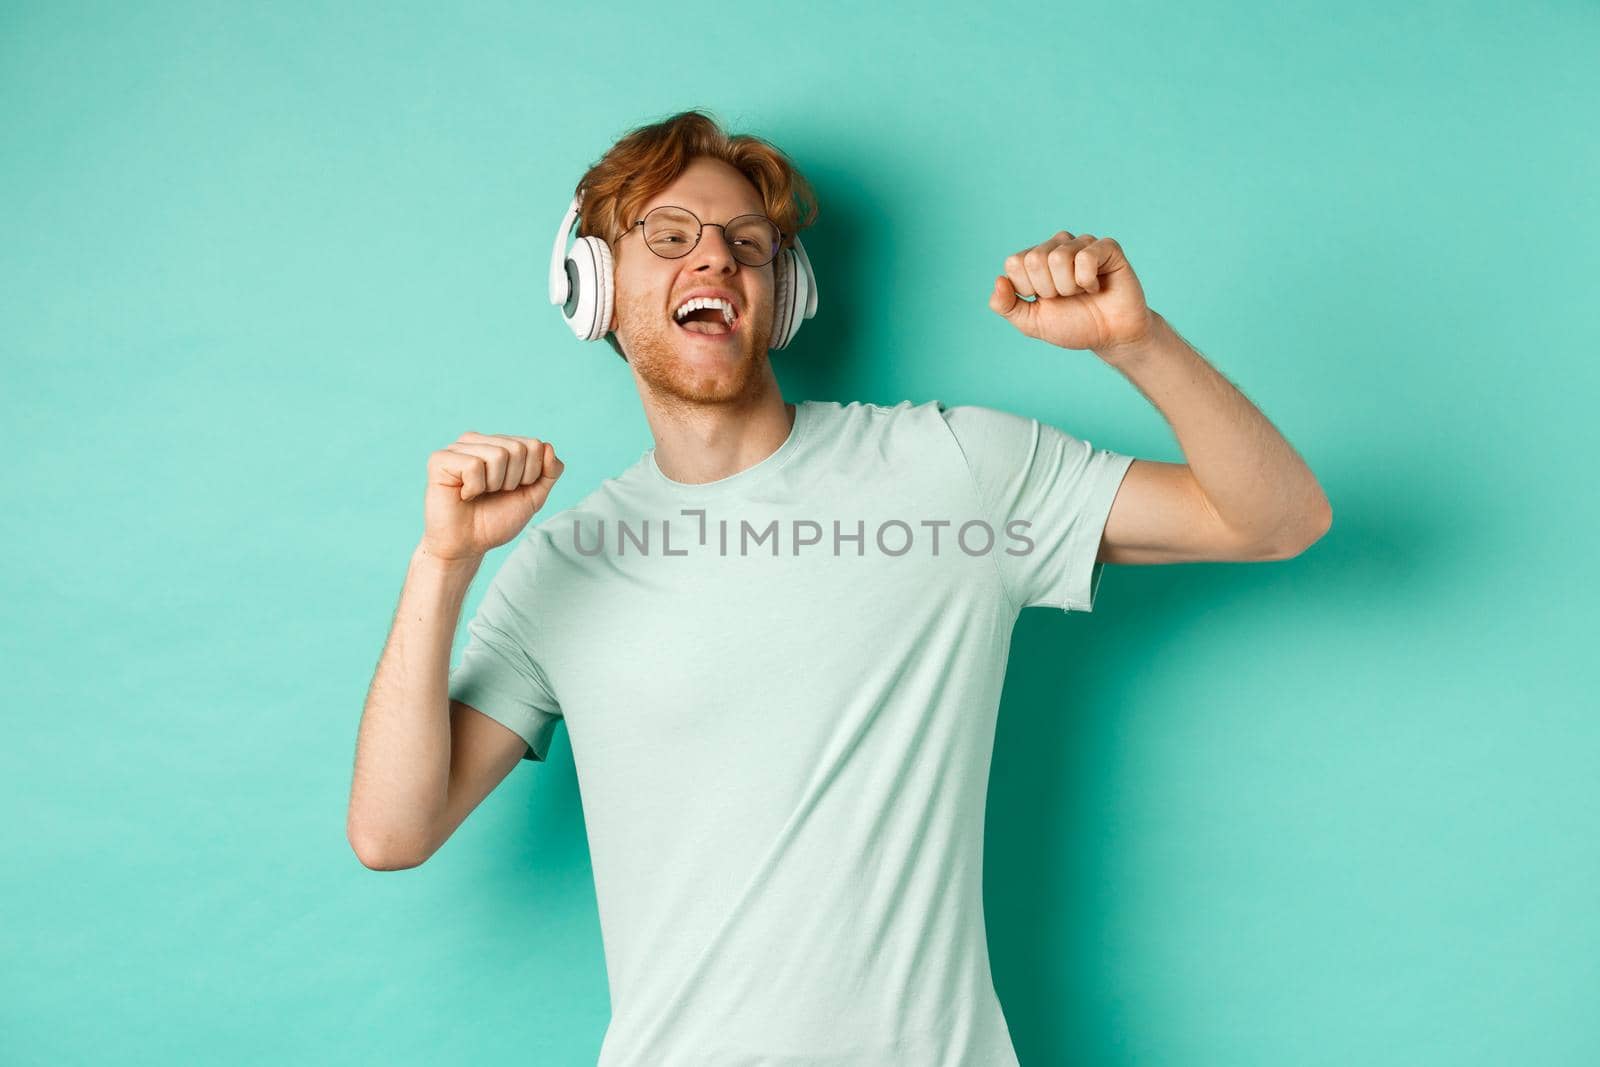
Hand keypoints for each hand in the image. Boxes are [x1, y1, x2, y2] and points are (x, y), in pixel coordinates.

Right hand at [420, 432, 564, 562]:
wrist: (467, 545)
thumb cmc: (496, 520)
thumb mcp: (533, 496)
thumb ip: (548, 472)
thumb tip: (548, 446)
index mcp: (499, 444)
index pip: (533, 445)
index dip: (530, 475)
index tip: (511, 490)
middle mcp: (478, 441)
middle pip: (517, 449)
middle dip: (512, 481)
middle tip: (492, 494)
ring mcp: (458, 448)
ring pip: (498, 455)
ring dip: (493, 485)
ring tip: (478, 494)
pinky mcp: (440, 459)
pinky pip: (473, 465)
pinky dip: (474, 488)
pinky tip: (463, 494)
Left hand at [988, 231, 1154, 353]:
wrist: (1110, 337)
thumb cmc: (1072, 326)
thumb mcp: (1031, 322)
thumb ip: (1006, 306)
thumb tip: (998, 281)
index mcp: (1035, 260)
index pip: (1015, 263)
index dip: (1028, 289)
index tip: (1046, 300)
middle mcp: (1057, 246)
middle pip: (1035, 259)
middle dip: (1049, 289)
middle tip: (1066, 297)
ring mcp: (1082, 244)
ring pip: (1058, 257)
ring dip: (1069, 287)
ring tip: (1081, 292)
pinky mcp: (1107, 248)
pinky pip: (1086, 257)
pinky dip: (1088, 281)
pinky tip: (1096, 287)